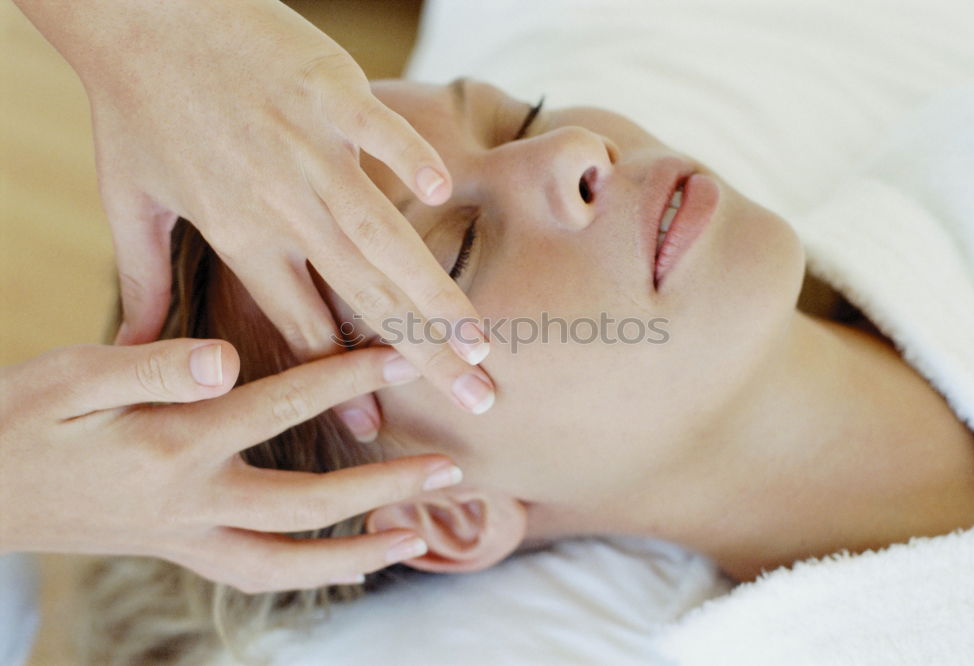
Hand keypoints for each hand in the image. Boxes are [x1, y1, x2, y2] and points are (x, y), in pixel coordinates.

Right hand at [0, 340, 462, 592]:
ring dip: (356, 554)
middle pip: (306, 504)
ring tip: (416, 538)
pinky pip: (256, 573)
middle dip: (383, 487)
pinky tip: (348, 562)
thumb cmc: (24, 417)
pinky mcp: (179, 550)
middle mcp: (189, 502)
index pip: (280, 403)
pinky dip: (309, 572)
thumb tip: (228, 357)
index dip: (348, 374)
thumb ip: (154, 364)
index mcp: (171, 444)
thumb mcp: (75, 373)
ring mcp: (185, 537)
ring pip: (286, 562)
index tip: (405, 352)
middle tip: (450, 469)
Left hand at [12, 0, 494, 440]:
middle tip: (478, 399)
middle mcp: (281, 206)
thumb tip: (134, 346)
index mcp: (240, 235)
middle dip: (425, 355)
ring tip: (480, 339)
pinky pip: (376, 129)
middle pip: (362, 296)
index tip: (379, 429)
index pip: (302, 327)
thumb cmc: (135, 105)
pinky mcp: (326, 91)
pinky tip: (442, 191)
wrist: (136, 13)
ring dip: (432, 289)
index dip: (343, 381)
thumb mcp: (128, 203)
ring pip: (379, 234)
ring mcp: (308, 149)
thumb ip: (144, 282)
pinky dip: (405, 157)